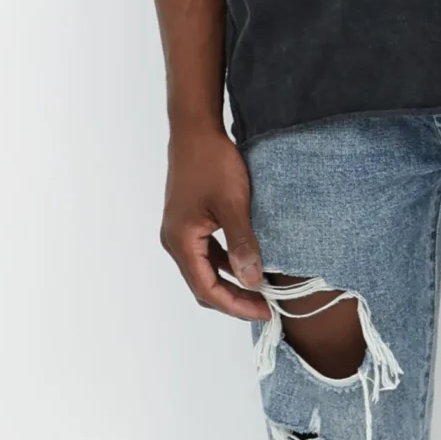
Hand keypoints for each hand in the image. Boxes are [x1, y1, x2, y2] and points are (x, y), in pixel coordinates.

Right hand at [161, 123, 270, 317]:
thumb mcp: (232, 204)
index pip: (207, 288)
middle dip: (234, 299)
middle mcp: (174, 241)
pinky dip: (226, 263)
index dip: (236, 305)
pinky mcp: (188, 222)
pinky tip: (248, 262)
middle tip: (266, 305)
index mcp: (181, 241)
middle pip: (203, 285)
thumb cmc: (211, 162)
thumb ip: (241, 244)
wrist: (195, 130)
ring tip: (260, 289)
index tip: (265, 310)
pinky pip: (206, 253)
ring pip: (204, 270)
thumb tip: (252, 281)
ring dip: (231, 282)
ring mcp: (180, 231)